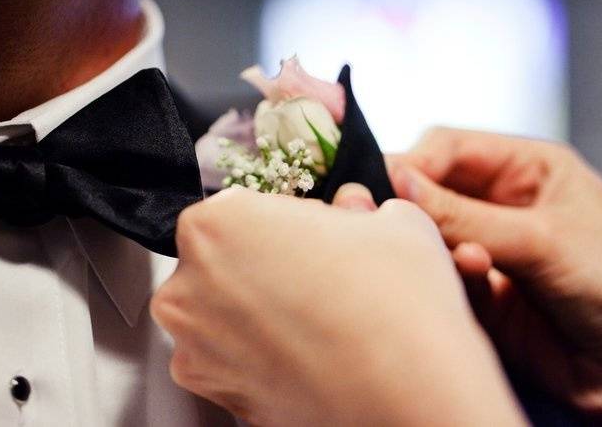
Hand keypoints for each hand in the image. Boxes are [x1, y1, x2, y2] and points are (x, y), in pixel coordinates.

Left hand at [150, 186, 524, 425]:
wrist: (413, 395)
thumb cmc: (397, 303)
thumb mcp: (392, 221)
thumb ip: (357, 208)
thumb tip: (356, 212)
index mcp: (217, 222)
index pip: (241, 206)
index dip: (282, 220)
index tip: (309, 234)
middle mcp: (189, 283)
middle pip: (223, 258)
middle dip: (264, 263)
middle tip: (318, 275)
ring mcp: (194, 345)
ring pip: (223, 309)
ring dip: (258, 309)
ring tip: (319, 317)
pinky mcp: (213, 393)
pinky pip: (229, 357)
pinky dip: (258, 353)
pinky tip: (307, 351)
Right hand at [388, 127, 601, 423]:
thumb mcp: (543, 237)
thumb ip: (464, 213)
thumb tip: (396, 179)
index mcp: (528, 168)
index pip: (449, 148)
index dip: (413, 163)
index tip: (382, 184)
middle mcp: (505, 205)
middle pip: (434, 191)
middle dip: (414, 206)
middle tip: (386, 220)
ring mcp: (494, 252)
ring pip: (435, 238)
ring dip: (437, 246)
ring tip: (463, 260)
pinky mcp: (487, 298)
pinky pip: (448, 279)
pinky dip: (455, 279)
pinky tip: (478, 281)